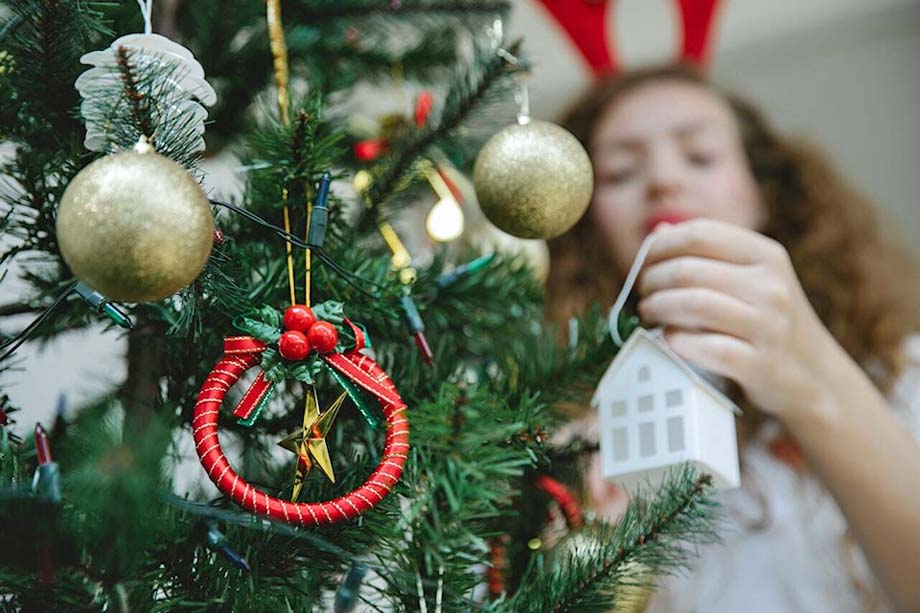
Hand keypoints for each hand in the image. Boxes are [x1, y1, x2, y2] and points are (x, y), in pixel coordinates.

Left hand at [636, 219, 846, 419]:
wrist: (814, 377)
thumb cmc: (767, 321)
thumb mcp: (751, 279)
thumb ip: (708, 254)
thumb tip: (660, 232)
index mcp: (766, 256)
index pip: (700, 233)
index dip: (661, 246)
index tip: (645, 262)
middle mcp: (771, 287)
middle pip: (687, 270)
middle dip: (652, 281)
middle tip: (644, 293)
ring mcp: (768, 327)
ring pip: (693, 305)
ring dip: (657, 308)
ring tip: (649, 313)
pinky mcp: (760, 365)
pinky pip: (706, 347)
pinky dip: (677, 341)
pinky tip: (669, 339)